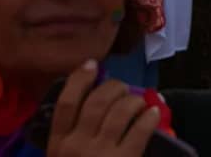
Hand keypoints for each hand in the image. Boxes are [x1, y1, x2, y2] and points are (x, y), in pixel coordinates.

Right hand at [46, 61, 160, 156]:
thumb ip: (72, 135)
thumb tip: (95, 101)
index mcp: (57, 144)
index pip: (66, 104)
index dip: (80, 79)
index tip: (91, 64)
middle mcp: (75, 146)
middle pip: (97, 102)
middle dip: (114, 87)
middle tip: (123, 89)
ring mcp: (100, 154)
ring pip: (120, 111)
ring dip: (134, 101)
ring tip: (140, 103)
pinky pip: (141, 129)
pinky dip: (150, 117)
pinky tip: (153, 115)